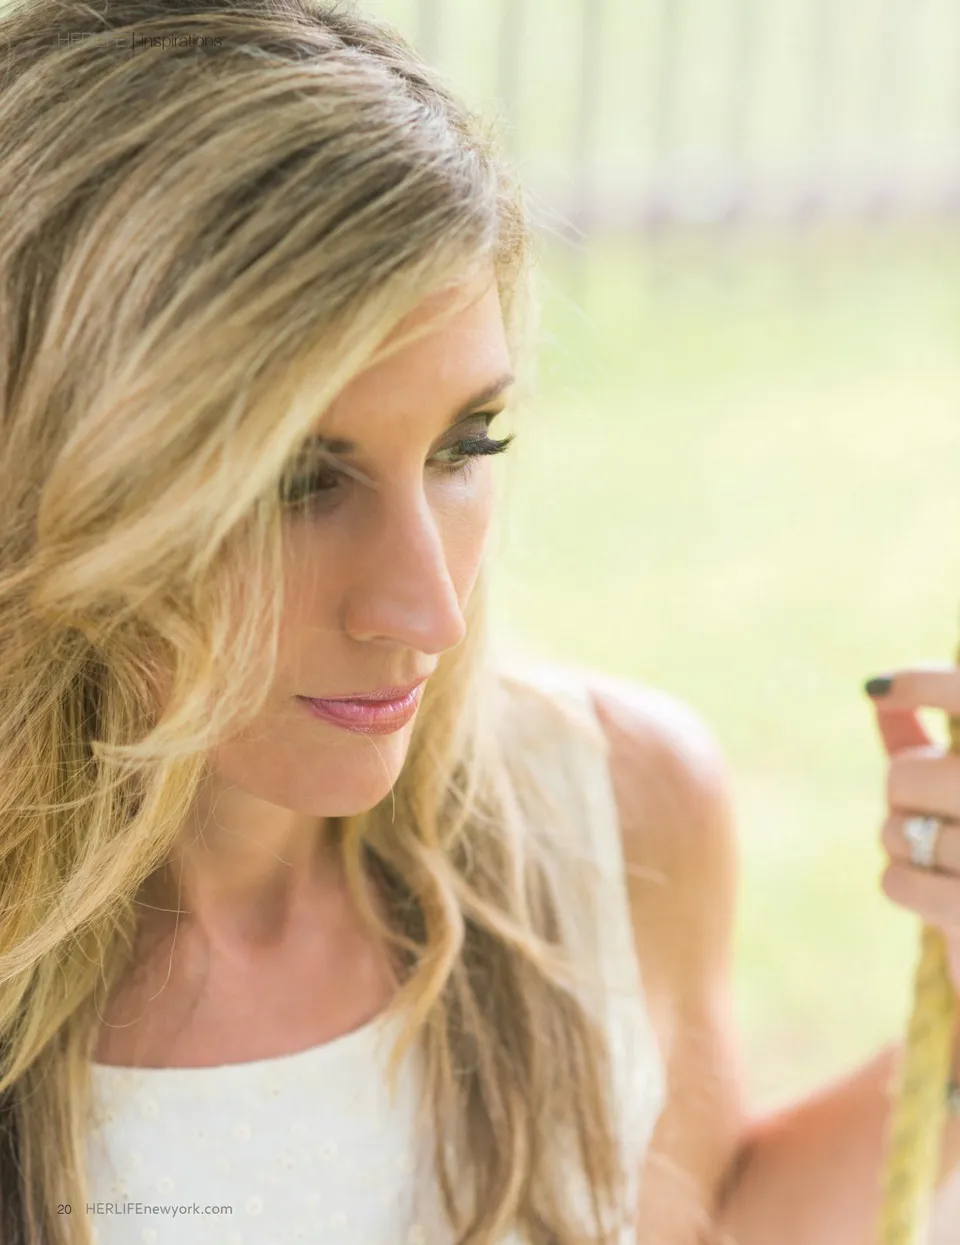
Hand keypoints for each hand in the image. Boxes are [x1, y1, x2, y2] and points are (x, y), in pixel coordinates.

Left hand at [870, 663, 959, 991]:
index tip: (882, 689)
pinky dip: (903, 884)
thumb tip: (879, 690)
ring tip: (945, 851)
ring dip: (902, 843)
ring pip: (894, 834)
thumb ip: (931, 738)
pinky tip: (932, 884)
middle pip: (902, 779)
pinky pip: (896, 883)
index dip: (922, 683)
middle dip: (906, 793)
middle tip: (936, 806)